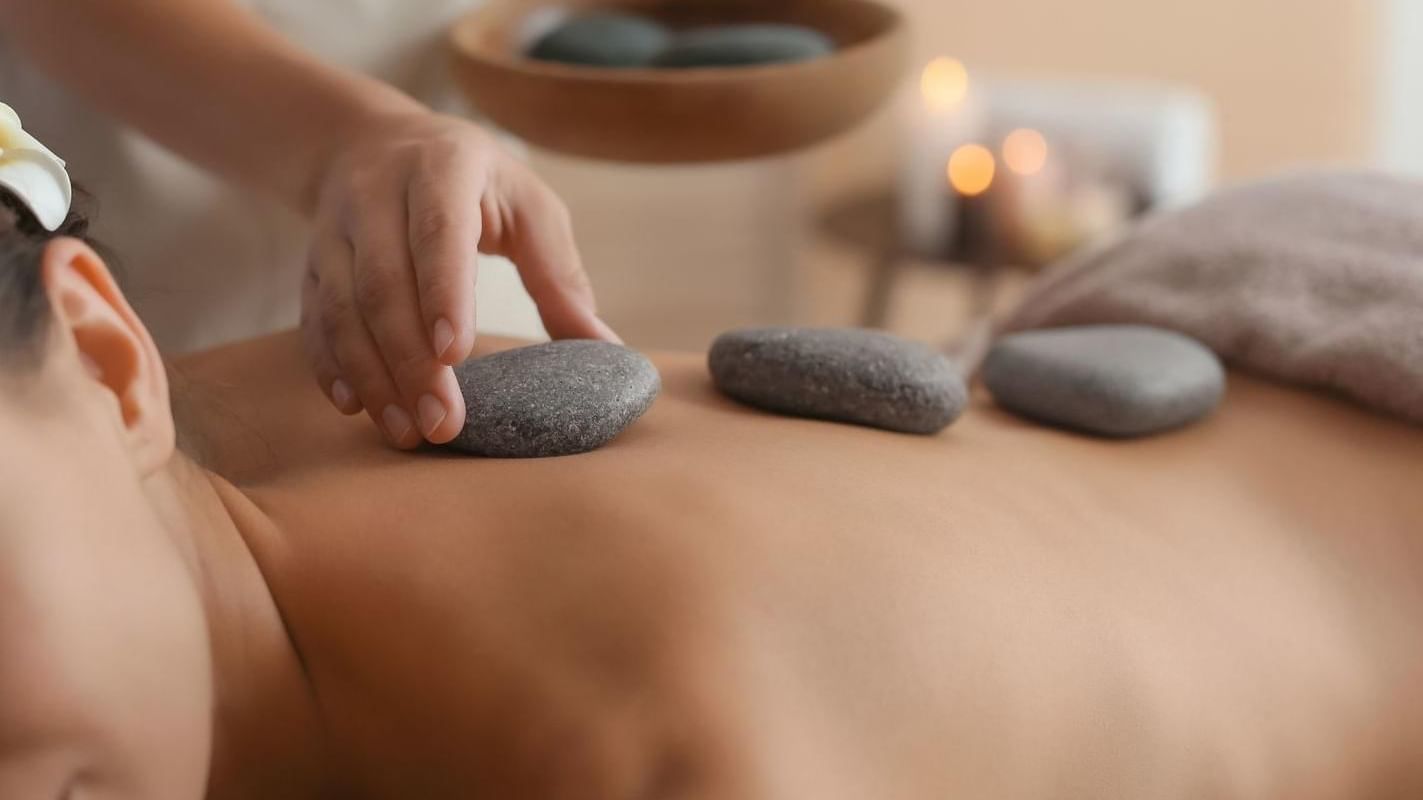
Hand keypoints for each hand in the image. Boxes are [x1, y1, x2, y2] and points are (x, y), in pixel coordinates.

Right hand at [299, 110, 618, 447]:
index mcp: (442, 170)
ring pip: (343, 307)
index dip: (442, 292)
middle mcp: (377, 194)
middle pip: (383, 282)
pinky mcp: (312, 263)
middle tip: (442, 423)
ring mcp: (336, 230)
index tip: (455, 354)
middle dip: (410, 360)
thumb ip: (559, 275)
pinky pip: (314, 318)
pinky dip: (331, 365)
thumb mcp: (527, 206)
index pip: (436, 232)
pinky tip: (356, 406)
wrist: (371, 141)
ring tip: (407, 431)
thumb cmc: (473, 182)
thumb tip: (604, 348)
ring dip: (372, 374)